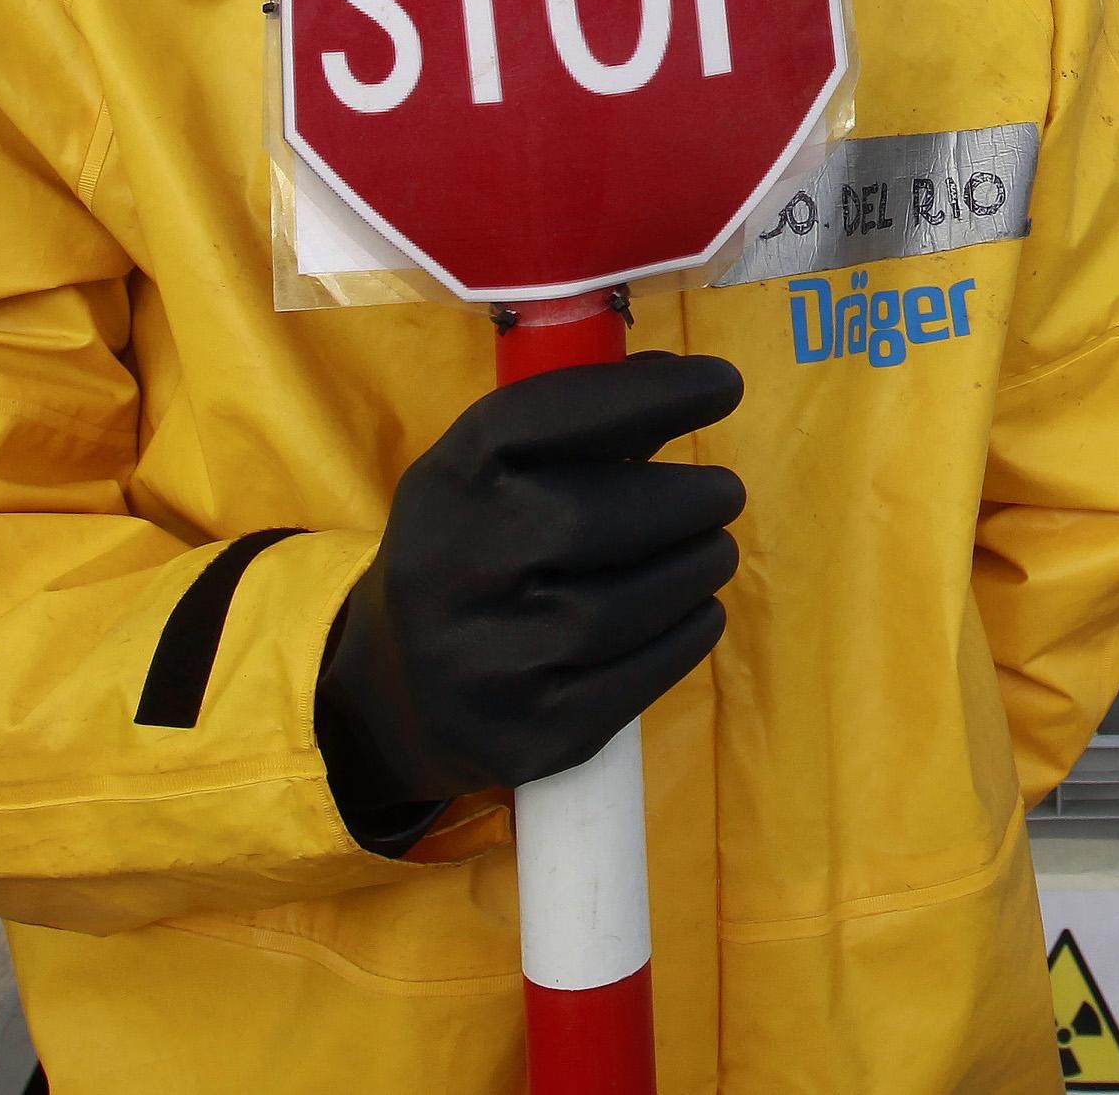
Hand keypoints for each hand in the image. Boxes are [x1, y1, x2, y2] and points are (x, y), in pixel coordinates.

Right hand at [317, 352, 744, 845]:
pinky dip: (689, 633)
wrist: (394, 692)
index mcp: (445, 486)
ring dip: (698, 567)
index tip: (723, 383)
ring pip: (628, 606)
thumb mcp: (489, 479)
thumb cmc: (472, 553)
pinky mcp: (529, 736)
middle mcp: (451, 572)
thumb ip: (577, 429)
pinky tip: (698, 608)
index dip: (644, 394)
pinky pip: (640, 677)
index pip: (543, 418)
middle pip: (594, 521)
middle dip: (686, 499)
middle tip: (724, 493)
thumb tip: (693, 382)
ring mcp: (484, 663)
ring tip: (713, 549)